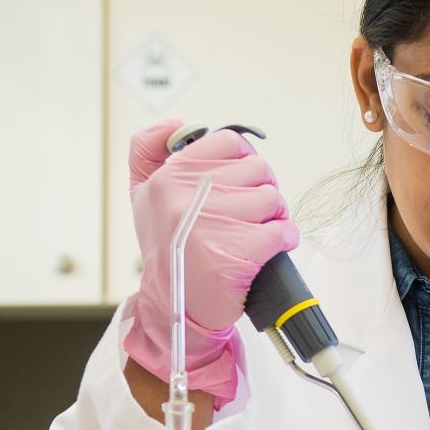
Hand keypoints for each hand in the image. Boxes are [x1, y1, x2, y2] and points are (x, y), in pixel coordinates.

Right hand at [123, 120, 300, 408]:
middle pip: (258, 169)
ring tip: (256, 233)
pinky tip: (267, 250)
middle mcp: (188, 196)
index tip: (239, 182)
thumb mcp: (144, 196)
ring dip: (274, 216)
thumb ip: (148, 151)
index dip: (244, 161)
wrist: (174, 306)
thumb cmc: (167, 249)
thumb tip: (173, 123)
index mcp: (169, 176)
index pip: (229, 142)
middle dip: (261, 192)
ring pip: (273, 199)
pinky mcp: (238, 252)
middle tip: (250, 214)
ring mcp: (213, 223)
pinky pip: (284, 231)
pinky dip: (284, 240)